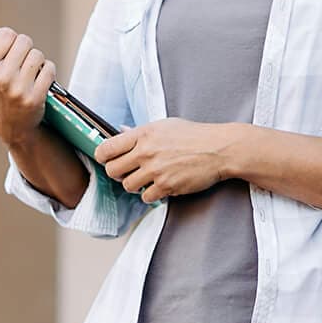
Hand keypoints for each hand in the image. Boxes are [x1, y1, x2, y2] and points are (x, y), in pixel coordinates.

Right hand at [0, 25, 55, 149]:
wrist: (10, 125)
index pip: (5, 34)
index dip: (9, 39)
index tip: (7, 48)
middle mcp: (0, 78)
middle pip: (24, 41)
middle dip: (24, 49)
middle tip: (19, 61)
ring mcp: (18, 89)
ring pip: (38, 54)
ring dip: (36, 61)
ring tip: (28, 71)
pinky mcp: (36, 97)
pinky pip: (49, 68)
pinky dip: (47, 71)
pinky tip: (39, 80)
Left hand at [95, 119, 235, 202]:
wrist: (219, 149)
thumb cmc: (194, 136)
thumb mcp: (165, 126)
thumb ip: (140, 132)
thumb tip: (120, 132)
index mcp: (143, 134)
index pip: (106, 148)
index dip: (102, 156)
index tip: (106, 159)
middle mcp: (146, 152)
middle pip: (113, 170)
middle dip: (118, 173)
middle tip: (128, 172)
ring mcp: (156, 170)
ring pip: (128, 186)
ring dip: (135, 185)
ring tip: (147, 179)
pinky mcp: (167, 186)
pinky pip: (146, 197)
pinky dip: (151, 194)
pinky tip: (161, 185)